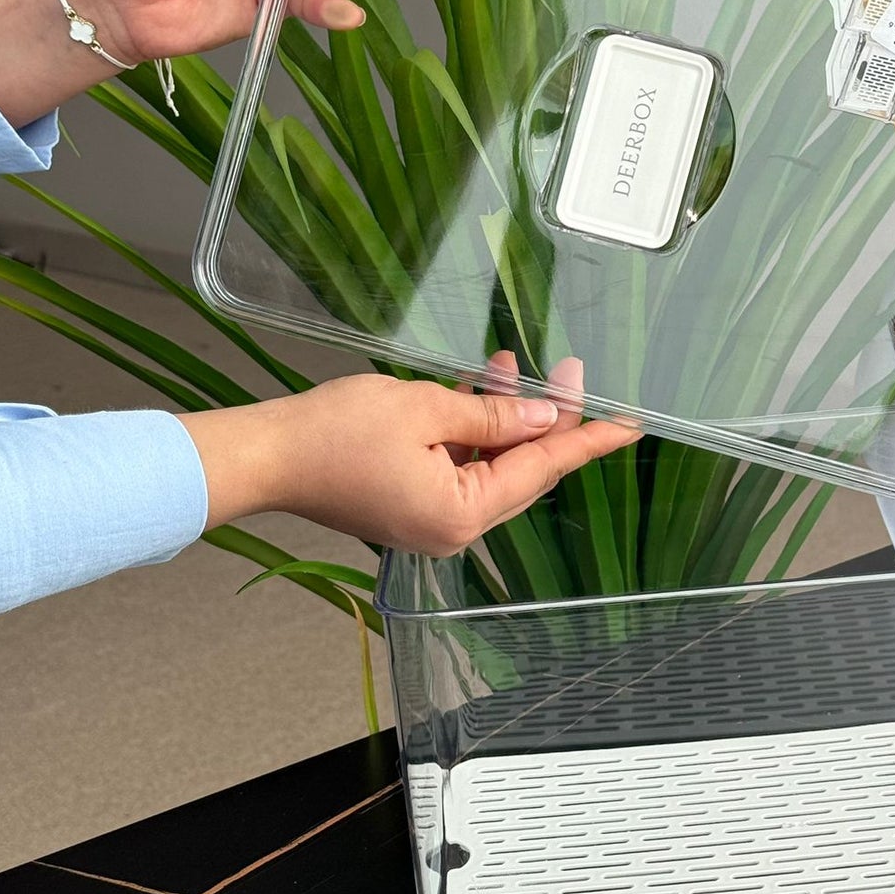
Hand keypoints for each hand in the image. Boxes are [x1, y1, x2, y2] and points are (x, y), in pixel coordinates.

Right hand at [179, 370, 639, 555]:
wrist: (264, 455)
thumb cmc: (334, 432)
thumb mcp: (426, 409)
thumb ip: (495, 415)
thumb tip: (548, 417)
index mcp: (461, 514)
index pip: (544, 469)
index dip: (589, 440)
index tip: (631, 424)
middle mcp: (453, 528)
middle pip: (523, 470)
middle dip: (548, 420)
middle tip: (570, 371)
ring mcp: (431, 521)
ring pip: (493, 464)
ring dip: (507, 418)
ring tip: (515, 365)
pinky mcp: (411, 504)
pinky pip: (461, 466)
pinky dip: (475, 430)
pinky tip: (482, 386)